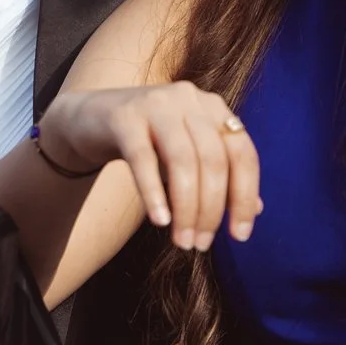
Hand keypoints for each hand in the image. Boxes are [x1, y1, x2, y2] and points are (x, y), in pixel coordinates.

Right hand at [39, 83, 261, 250]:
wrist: (91, 119)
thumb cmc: (149, 143)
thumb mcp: (188, 157)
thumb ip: (220, 176)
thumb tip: (255, 210)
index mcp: (213, 107)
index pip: (242, 153)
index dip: (244, 196)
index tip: (240, 236)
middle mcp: (190, 99)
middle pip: (213, 160)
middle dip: (211, 210)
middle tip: (200, 245)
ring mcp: (157, 104)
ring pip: (183, 161)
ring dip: (186, 208)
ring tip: (181, 241)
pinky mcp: (124, 117)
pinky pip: (143, 159)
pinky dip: (154, 193)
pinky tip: (160, 220)